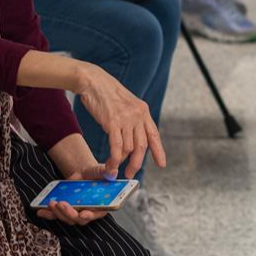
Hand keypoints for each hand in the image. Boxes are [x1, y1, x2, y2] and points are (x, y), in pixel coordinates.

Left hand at [37, 167, 122, 225]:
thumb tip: (113, 172)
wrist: (84, 173)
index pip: (96, 214)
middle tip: (62, 204)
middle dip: (69, 213)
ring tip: (52, 202)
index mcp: (101, 206)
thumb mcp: (102, 171)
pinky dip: (48, 214)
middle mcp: (89, 212)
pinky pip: (56, 215)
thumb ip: (107, 172)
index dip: (90, 216)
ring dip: (58, 213)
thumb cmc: (96, 174)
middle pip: (79, 219)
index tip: (83, 214)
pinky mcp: (64, 211)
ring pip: (66, 218)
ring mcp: (75, 213)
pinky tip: (41, 210)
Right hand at [68, 63, 165, 177]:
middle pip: (142, 146)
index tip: (161, 164)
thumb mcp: (126, 104)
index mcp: (143, 111)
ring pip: (128, 148)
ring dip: (120, 162)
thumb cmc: (107, 93)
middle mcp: (137, 115)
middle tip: (131, 174)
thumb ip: (132, 119)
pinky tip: (111, 164)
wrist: (93, 81)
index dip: (158, 151)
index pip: (154, 135)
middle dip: (136, 163)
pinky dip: (114, 159)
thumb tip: (132, 137)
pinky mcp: (112, 122)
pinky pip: (117, 146)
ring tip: (113, 168)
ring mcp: (126, 119)